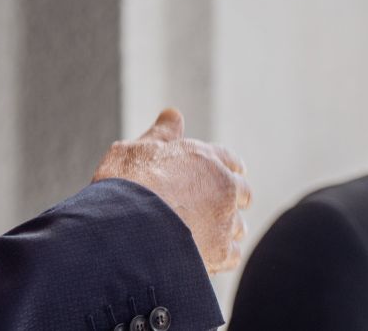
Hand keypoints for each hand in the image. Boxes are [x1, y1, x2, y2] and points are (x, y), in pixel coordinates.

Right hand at [92, 108, 251, 272]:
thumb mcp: (135, 149)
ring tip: (199, 232)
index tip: (221, 173)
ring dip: (224, 226)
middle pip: (242, 192)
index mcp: (203, 157)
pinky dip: (220, 253)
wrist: (127, 228)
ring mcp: (225, 220)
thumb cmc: (125, 185)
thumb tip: (173, 113)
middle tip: (208, 205)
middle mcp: (222, 186)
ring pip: (238, 224)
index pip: (229, 158)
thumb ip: (160, 134)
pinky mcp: (222, 252)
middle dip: (230, 197)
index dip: (224, 166)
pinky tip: (202, 252)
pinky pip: (232, 253)